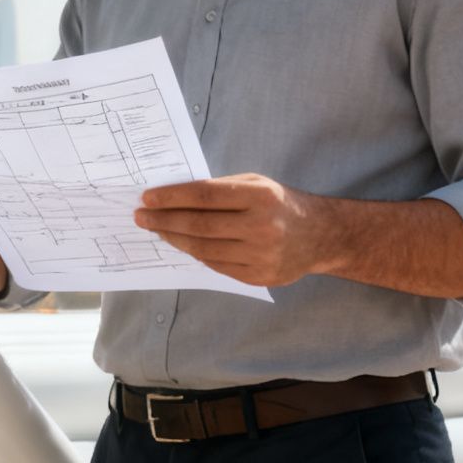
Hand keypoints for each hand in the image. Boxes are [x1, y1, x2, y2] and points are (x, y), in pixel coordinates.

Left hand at [134, 174, 342, 288]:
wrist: (320, 236)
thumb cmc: (280, 204)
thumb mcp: (256, 185)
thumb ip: (220, 189)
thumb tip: (173, 197)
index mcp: (260, 196)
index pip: (204, 195)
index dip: (171, 197)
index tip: (147, 198)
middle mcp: (262, 227)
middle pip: (199, 225)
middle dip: (164, 221)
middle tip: (141, 217)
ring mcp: (261, 256)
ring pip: (204, 249)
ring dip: (174, 239)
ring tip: (157, 230)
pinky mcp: (258, 277)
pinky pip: (215, 266)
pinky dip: (195, 254)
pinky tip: (182, 244)